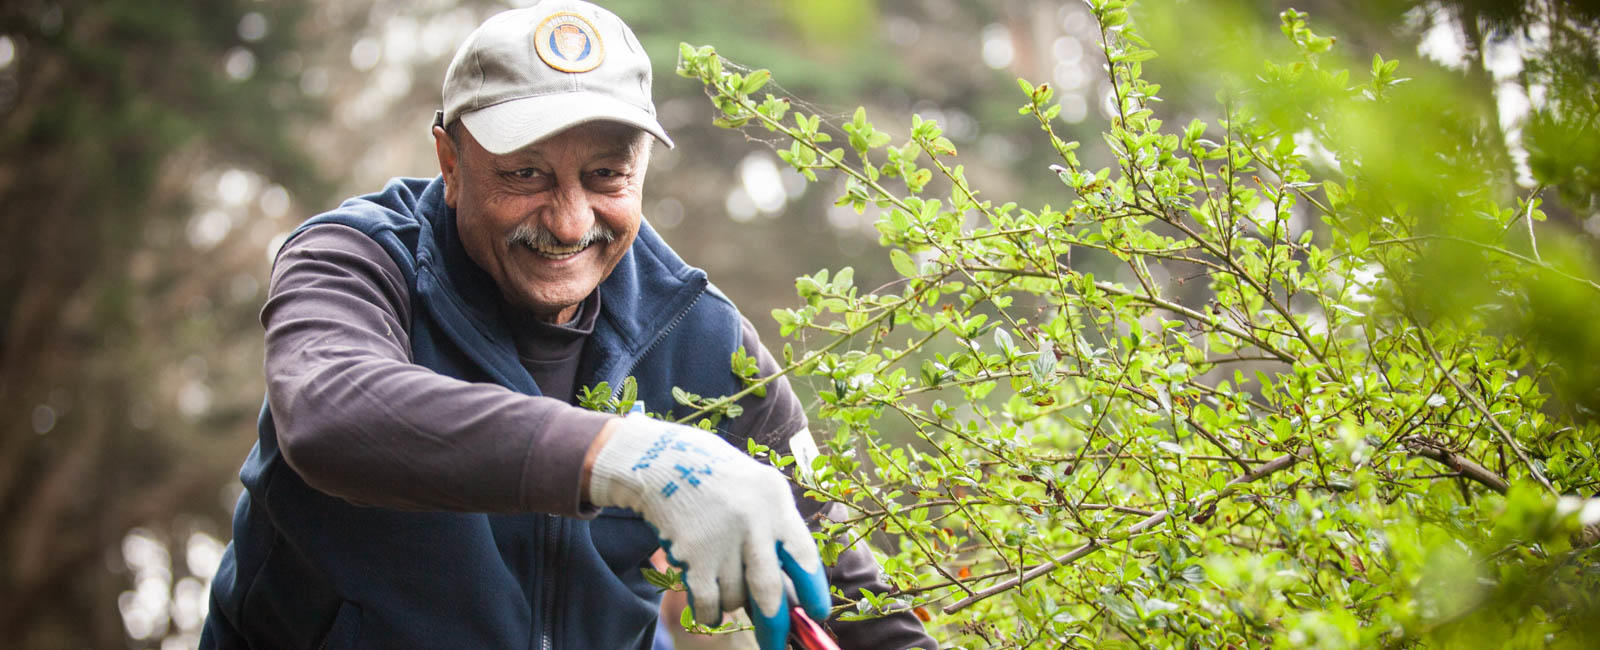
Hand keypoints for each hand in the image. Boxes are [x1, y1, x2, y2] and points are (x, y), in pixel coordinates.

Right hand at [587, 415, 829, 648]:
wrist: (664, 461)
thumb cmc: (719, 480)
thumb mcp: (759, 491)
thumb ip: (776, 532)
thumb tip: (790, 593)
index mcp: (775, 502)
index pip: (804, 555)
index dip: (813, 590)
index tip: (818, 614)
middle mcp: (753, 521)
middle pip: (770, 592)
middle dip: (775, 627)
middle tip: (777, 645)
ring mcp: (721, 539)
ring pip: (735, 598)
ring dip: (732, 604)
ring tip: (724, 585)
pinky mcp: (693, 554)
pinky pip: (708, 602)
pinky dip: (710, 614)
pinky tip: (710, 612)